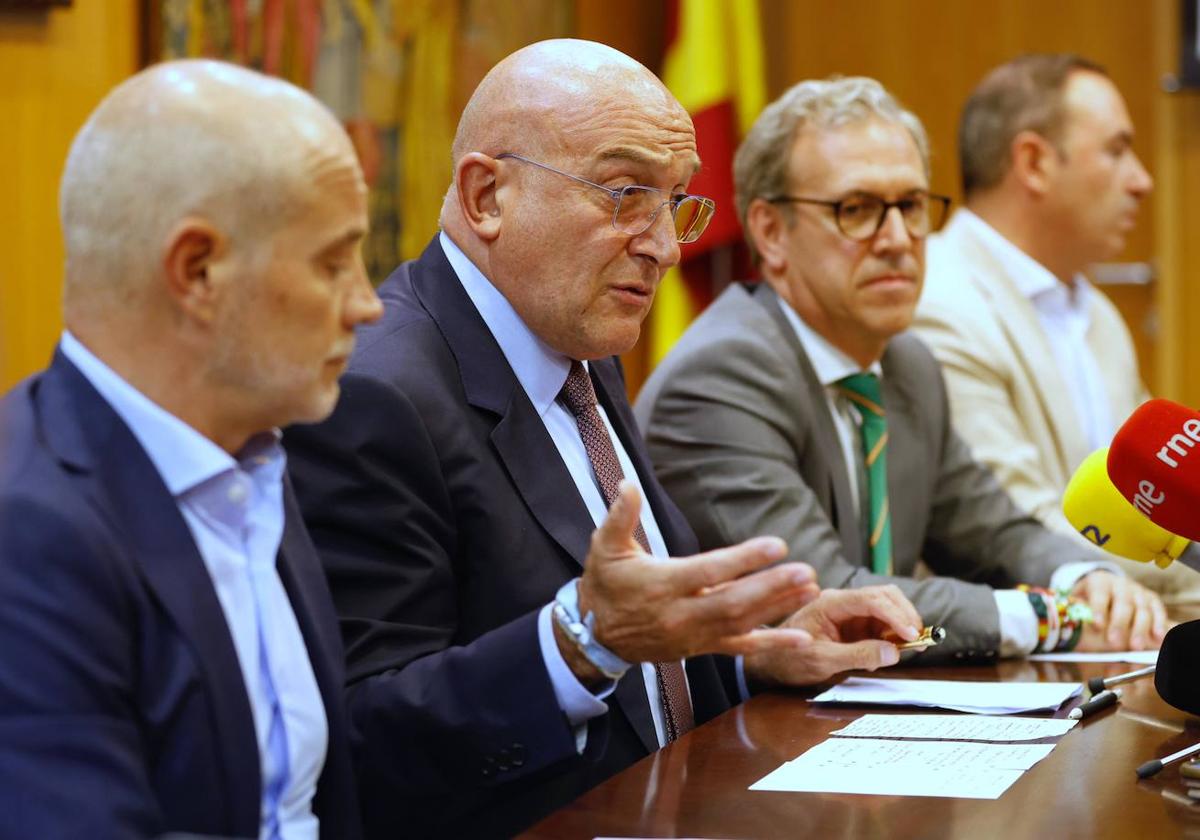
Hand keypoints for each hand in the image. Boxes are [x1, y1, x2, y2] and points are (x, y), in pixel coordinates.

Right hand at [564, 482, 818, 681]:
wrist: (596, 636)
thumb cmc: (604, 585)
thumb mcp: (604, 547)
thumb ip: (620, 516)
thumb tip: (628, 484)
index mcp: (661, 584)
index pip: (709, 571)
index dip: (744, 560)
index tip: (776, 545)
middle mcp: (681, 613)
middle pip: (733, 602)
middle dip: (772, 587)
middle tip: (805, 571)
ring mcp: (693, 634)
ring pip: (741, 623)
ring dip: (779, 607)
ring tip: (811, 588)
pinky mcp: (701, 647)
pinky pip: (740, 648)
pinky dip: (772, 644)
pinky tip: (801, 639)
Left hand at [744, 585, 922, 686]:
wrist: (772, 661)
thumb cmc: (789, 658)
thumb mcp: (822, 661)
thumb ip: (857, 655)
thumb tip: (893, 653)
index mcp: (830, 603)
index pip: (870, 599)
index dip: (895, 615)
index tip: (912, 634)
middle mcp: (842, 601)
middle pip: (885, 595)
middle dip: (906, 615)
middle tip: (920, 640)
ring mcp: (850, 611)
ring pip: (888, 607)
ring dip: (904, 624)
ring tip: (911, 646)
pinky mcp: (856, 623)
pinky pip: (883, 623)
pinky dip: (896, 634)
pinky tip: (895, 649)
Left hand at [1071, 571, 1167, 650]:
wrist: (1105, 592)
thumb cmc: (1089, 604)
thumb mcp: (1079, 606)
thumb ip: (1079, 618)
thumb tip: (1074, 637)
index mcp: (1099, 581)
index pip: (1099, 592)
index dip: (1098, 608)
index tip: (1096, 625)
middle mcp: (1120, 584)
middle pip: (1122, 602)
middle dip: (1119, 623)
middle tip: (1115, 642)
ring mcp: (1138, 591)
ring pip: (1141, 608)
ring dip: (1139, 629)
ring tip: (1135, 647)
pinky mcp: (1152, 600)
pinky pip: (1157, 611)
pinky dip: (1159, 625)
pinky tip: (1158, 638)